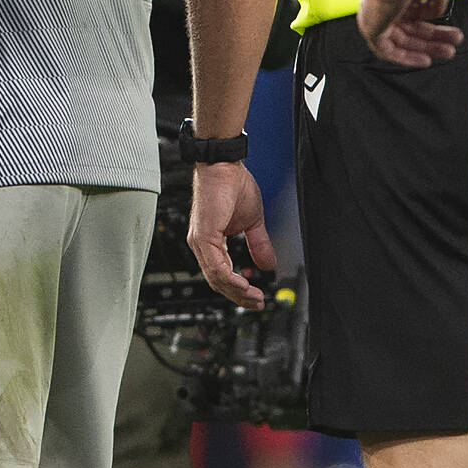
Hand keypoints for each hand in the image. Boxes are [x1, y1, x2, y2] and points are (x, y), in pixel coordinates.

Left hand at [187, 157, 276, 308]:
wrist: (224, 164)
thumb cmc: (232, 185)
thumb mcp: (252, 221)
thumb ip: (258, 244)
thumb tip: (268, 264)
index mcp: (211, 242)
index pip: (221, 274)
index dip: (238, 289)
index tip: (255, 297)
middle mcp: (201, 244)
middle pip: (217, 281)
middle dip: (239, 296)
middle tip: (257, 303)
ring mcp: (200, 241)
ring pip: (215, 278)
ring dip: (237, 291)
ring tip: (254, 298)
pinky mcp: (203, 236)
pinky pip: (215, 266)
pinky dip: (230, 279)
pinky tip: (244, 285)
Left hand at [356, 0, 460, 68]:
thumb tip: (440, 2)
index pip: (412, 12)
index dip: (431, 18)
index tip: (448, 23)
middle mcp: (380, 6)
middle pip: (410, 28)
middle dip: (434, 37)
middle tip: (456, 40)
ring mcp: (374, 19)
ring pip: (403, 40)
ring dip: (427, 48)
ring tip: (450, 52)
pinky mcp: (371, 30)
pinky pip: (388, 51)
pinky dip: (407, 57)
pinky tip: (425, 61)